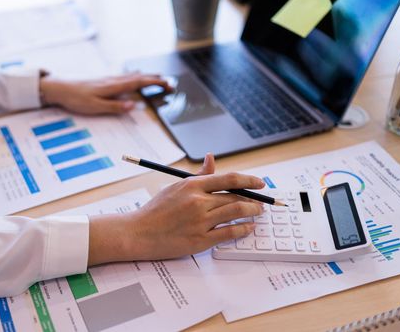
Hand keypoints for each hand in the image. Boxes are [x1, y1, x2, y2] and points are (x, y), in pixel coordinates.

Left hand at [40, 73, 170, 113]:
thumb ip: (115, 106)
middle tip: (170, 83)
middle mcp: (113, 80)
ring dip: (147, 76)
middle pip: (139, 78)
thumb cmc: (76, 98)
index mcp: (114, 87)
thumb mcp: (95, 106)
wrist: (60, 87)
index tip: (168, 85)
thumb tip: (133, 105)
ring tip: (158, 77)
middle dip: (155, 79)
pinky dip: (136, 75)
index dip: (154, 83)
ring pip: (133, 76)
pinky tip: (136, 74)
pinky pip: (125, 76)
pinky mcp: (104, 80)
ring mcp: (109, 79)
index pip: (139, 83)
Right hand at [88, 154, 264, 264]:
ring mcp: (200, 222)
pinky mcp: (200, 240)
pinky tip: (248, 227)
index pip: (228, 179)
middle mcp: (198, 202)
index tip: (260, 183)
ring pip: (236, 212)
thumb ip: (198, 175)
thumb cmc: (156, 210)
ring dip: (252, 212)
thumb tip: (212, 158)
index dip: (249, 180)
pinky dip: (243, 229)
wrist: (138, 233)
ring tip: (257, 213)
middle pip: (235, 196)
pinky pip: (229, 233)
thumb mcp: (176, 186)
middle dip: (253, 199)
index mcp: (192, 185)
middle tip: (261, 201)